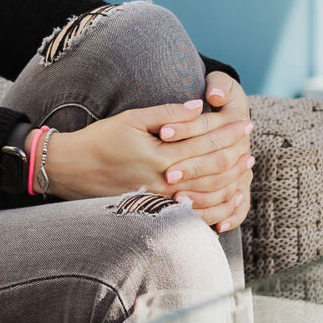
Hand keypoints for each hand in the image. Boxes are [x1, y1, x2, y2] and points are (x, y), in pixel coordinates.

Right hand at [43, 95, 252, 230]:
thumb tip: (198, 107)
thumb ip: (168, 114)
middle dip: (235, 155)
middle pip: (212, 170)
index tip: (245, 123)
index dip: (228, 132)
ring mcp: (161, 201)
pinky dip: (215, 210)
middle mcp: (164, 181)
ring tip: (245, 169)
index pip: (205, 142)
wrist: (71, 170)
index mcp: (160, 155)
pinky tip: (227, 201)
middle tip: (251, 144)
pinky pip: (194, 216)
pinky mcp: (156, 212)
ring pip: (208, 195)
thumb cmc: (100, 140)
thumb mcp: (132, 119)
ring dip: (231, 181)